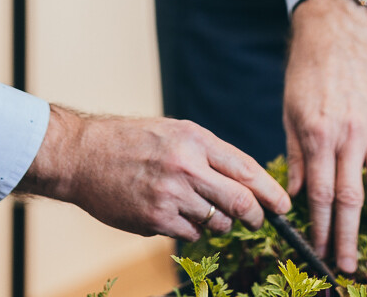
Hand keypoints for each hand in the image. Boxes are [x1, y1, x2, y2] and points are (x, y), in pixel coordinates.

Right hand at [16, 106, 289, 240]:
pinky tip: (174, 215)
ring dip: (218, 222)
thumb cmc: (130, 141)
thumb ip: (208, 154)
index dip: (271, 192)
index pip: (246, 170)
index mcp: (195, 139)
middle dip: (255, 216)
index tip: (283, 206)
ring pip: (217, 222)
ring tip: (199, 210)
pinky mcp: (156, 218)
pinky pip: (191, 234)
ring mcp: (172, 194)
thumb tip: (243, 182)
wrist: (83, 155)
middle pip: (241, 201)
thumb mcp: (174, 132)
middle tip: (257, 221)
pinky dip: (190, 230)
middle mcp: (187, 166)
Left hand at [284, 0, 366, 273]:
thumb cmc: (306, 73)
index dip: (319, 227)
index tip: (317, 250)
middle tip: (348, 266)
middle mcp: (349, 136)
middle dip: (348, 236)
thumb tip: (293, 196)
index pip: (319, 193)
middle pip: (351, 197)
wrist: (335, 33)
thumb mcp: (290, 113)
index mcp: (318, 135)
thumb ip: (296, 156)